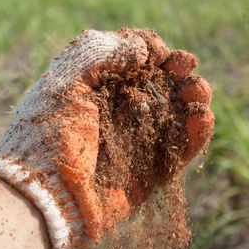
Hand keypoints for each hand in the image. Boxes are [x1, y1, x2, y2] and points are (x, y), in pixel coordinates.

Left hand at [0, 28, 213, 248]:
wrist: (47, 198)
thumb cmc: (49, 137)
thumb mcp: (65, 83)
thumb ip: (101, 53)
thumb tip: (145, 50)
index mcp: (97, 88)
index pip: (132, 59)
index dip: (151, 49)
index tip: (158, 52)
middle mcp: (120, 111)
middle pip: (160, 82)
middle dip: (177, 69)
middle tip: (185, 66)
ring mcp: (138, 140)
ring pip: (177, 112)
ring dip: (194, 95)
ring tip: (196, 89)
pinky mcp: (153, 170)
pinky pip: (183, 148)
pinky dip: (198, 132)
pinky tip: (202, 116)